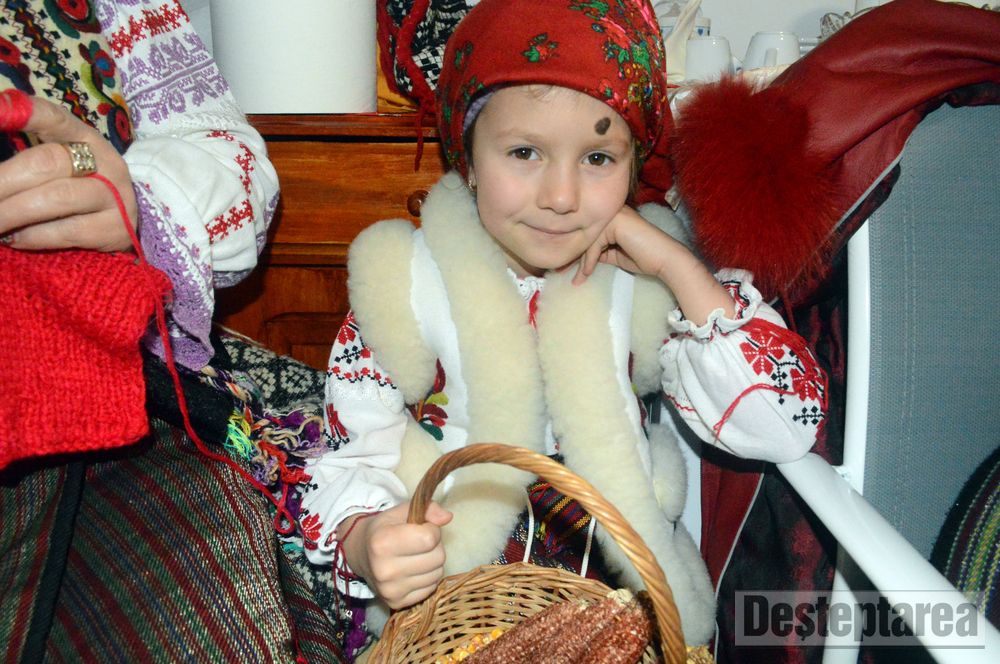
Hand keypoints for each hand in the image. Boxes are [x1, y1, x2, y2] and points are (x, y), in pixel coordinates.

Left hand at [0, 95, 136, 250]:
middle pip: (48, 163)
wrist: (128, 222)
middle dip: (4, 181)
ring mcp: (115, 197)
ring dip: (12, 212)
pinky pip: (67, 231)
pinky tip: (13, 239)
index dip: (26, 113)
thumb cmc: (80, 188)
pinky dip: (32, 236)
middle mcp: (106, 163)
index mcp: (86, 137)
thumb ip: (26, 159)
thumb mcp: (61, 164)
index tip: (0, 111)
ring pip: (57, 198)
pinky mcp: (115, 229)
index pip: (54, 118)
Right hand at [340, 501, 452, 608]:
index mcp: (383, 542)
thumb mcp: (401, 512)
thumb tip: (447, 517)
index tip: (423, 528)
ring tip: (417, 556)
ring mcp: (390, 590)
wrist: (361, 554)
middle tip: (420, 543)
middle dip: (435, 546)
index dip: (432, 530)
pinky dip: (428, 577)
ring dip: (433, 562)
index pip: (429, 538)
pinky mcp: (397, 603)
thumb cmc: (384, 529)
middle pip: (437, 557)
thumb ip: (427, 509)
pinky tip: (414, 570)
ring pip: (437, 573)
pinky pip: (431, 588)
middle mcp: (385, 570)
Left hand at [573, 205, 734, 324]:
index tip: (562, 267)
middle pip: (582, 234)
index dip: (574, 251)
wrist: (664, 260)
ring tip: (576, 279)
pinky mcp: (615, 222)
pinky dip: (588, 261)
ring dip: (580, 261)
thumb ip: (597, 252)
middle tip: (558, 272)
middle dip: (571, 255)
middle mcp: (609, 211)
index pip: (585, 233)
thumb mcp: (612, 255)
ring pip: (586, 239)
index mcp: (609, 217)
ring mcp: (613, 214)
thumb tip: (577, 260)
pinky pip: (594, 243)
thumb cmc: (642, 258)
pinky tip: (586, 274)